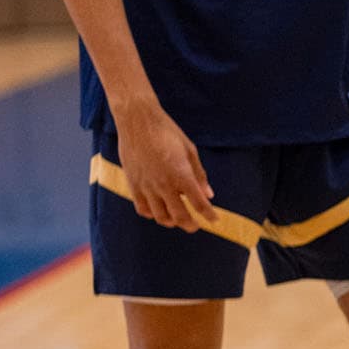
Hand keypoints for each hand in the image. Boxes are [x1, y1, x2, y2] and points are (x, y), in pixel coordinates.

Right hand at [113, 97, 217, 231]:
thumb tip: (209, 195)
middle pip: (180, 216)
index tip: (214, 220)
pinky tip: (158, 210)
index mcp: (181, 175)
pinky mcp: (133, 185)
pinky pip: (143, 209)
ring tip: (177, 219)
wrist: (138, 122)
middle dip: (190, 225)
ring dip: (171, 221)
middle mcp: (164, 185)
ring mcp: (147, 187)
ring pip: (160, 216)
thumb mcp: (189, 150)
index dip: (209, 215)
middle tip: (195, 226)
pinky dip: (152, 214)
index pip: (199, 203)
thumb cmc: (167, 132)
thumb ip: (199, 174)